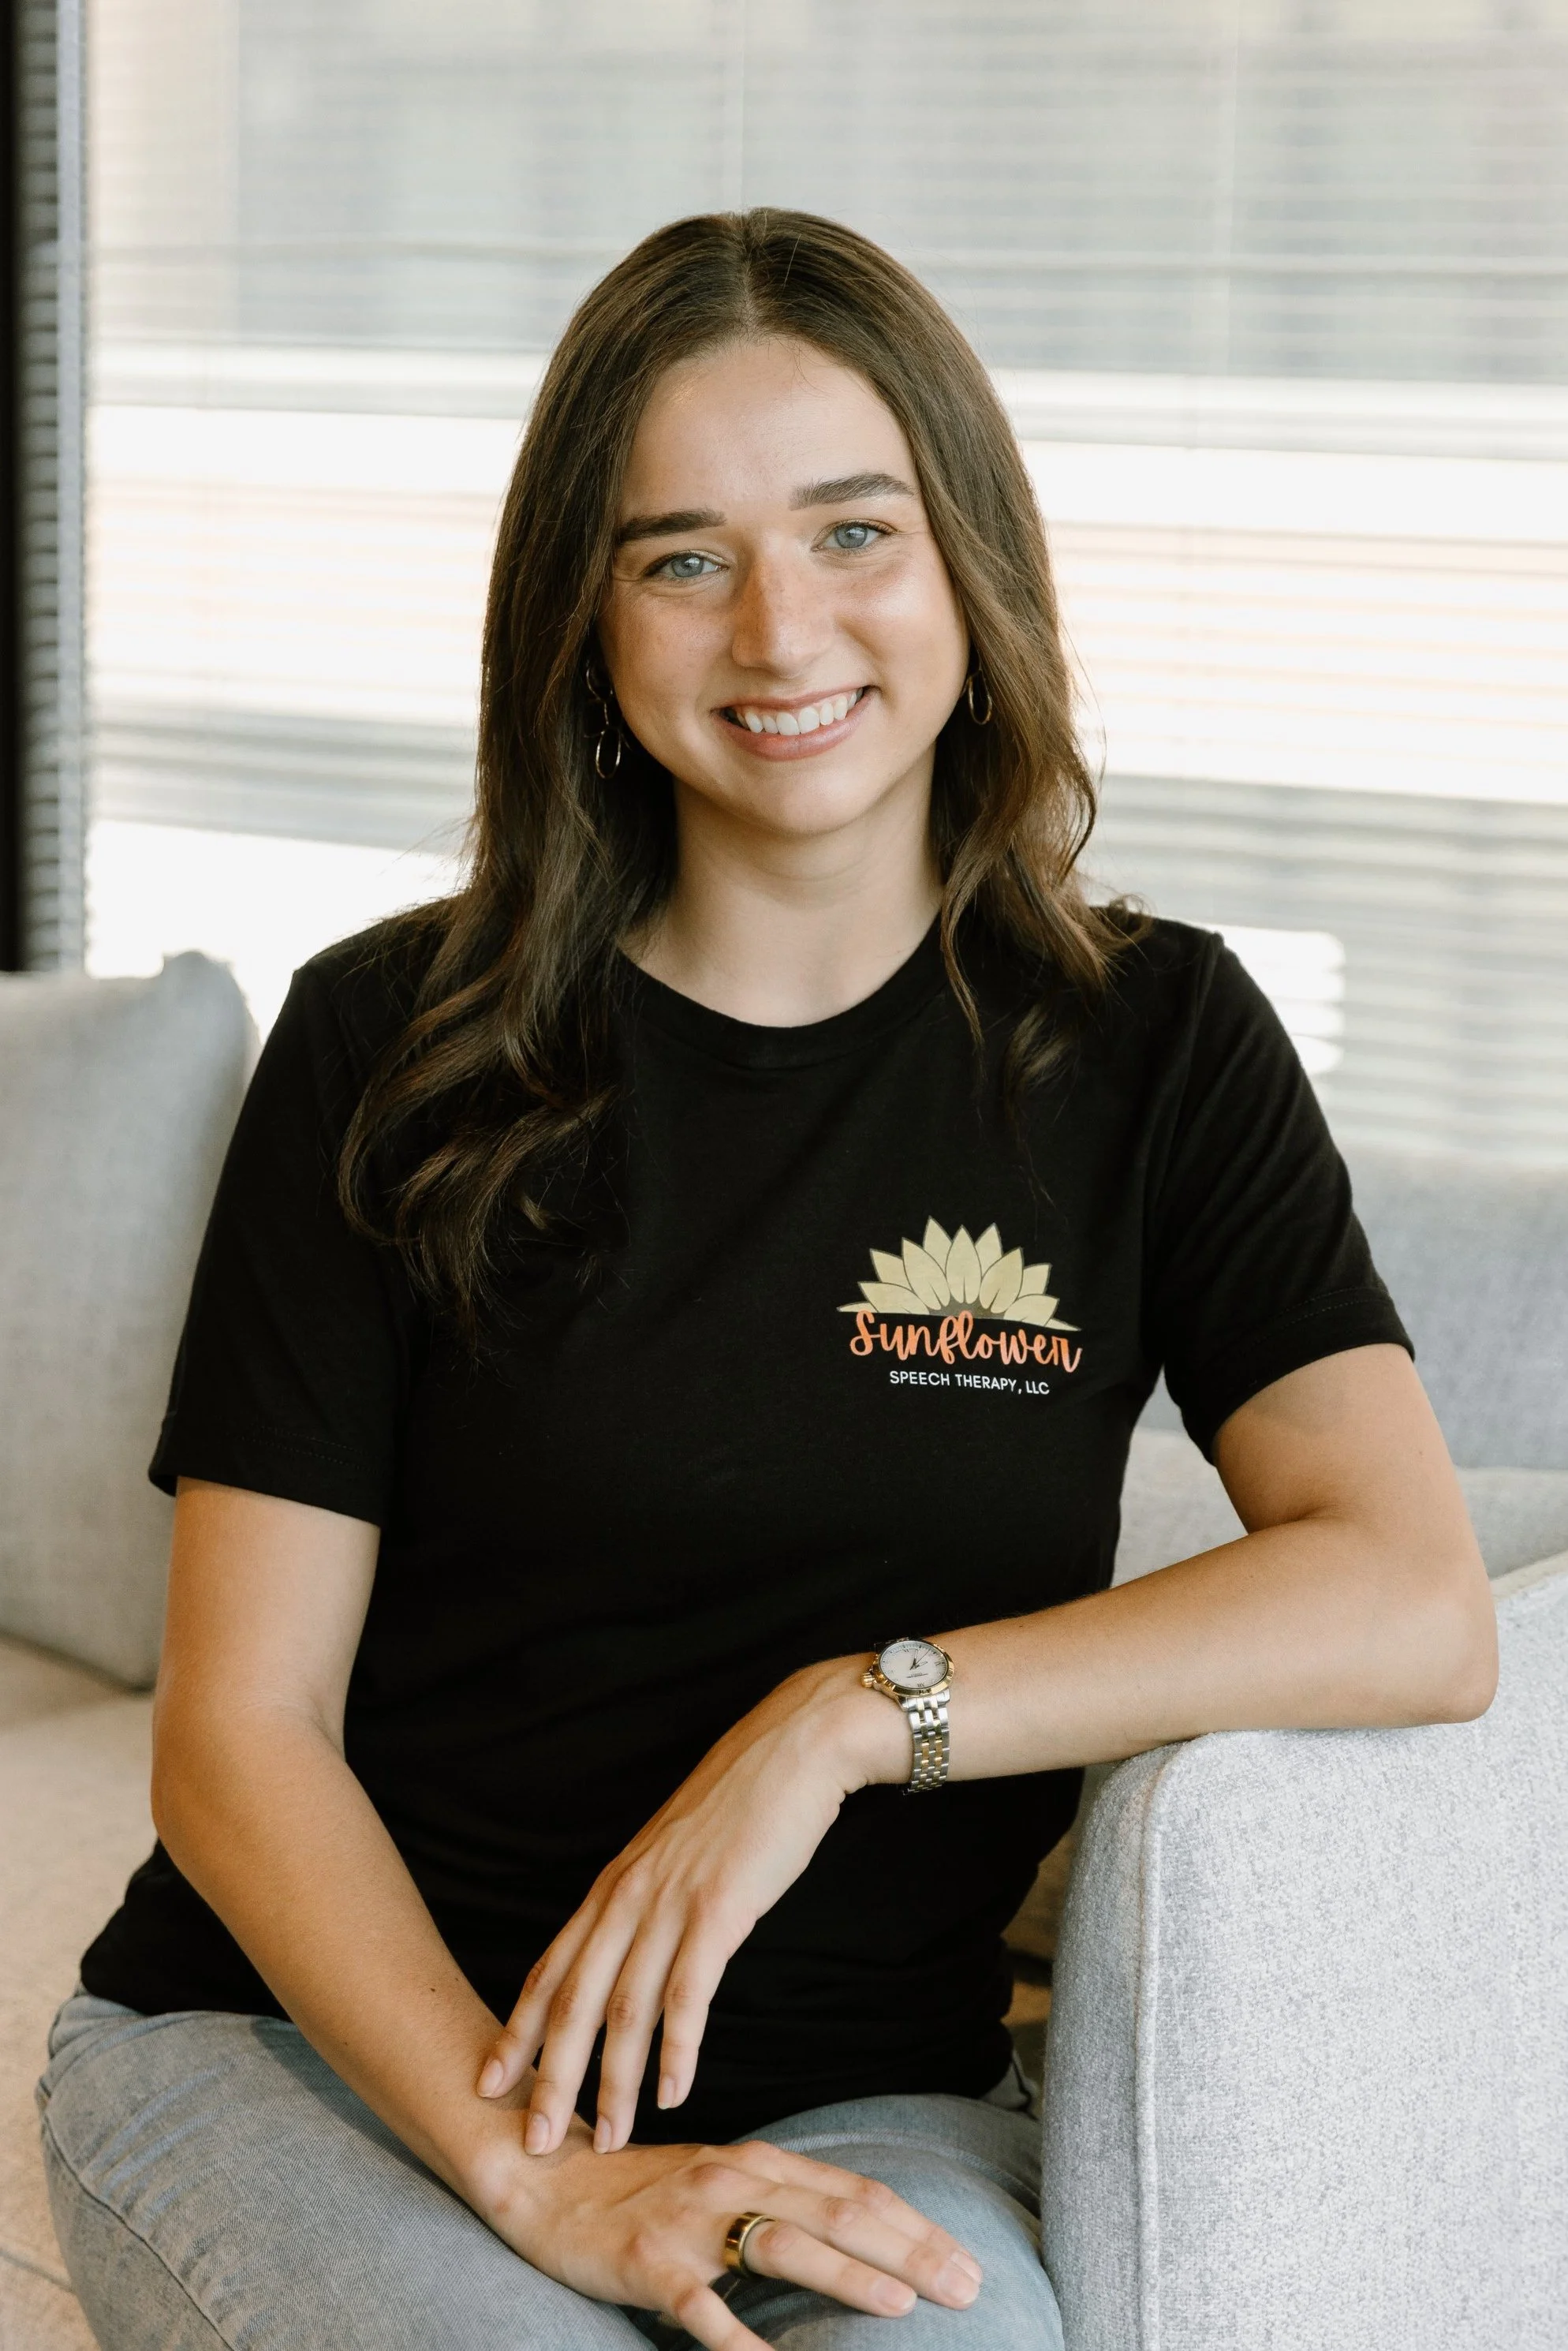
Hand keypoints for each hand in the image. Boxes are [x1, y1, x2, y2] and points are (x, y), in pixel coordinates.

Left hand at [477, 1657, 907, 2151]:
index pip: (549, 1969)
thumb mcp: (675, 1852)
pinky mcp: (717, 1910)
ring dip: (614, 2083)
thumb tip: (636, 1946)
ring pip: (624, 2009)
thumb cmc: (741, 1801)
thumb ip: (648, 1898)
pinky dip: (677, 2049)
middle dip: (548, 2078)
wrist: (794, 1748)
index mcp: (613, 1884)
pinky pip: (688, 1993)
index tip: (487, 2084)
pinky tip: (673, 2094)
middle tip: (531, 2143)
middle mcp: (627, 1896)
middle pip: (573, 2002)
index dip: (516, 2031)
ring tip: (608, 2141)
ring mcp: (669, 1903)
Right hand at [487, 2127, 983, 2349]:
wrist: (544, 2178)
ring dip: (848, 2277)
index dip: (918, 2228)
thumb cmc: (642, 2191)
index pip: (858, 2194)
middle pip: (840, 2214)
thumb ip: (783, 2204)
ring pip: (785, 2245)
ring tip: (902, 2303)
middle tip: (967, 2287)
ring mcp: (693, 2221)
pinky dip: (741, 2338)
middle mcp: (735, 2180)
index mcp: (760, 2164)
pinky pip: (703, 2307)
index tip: (969, 2262)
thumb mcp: (722, 2185)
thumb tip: (859, 2238)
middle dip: (911, 2252)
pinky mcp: (650, 2263)